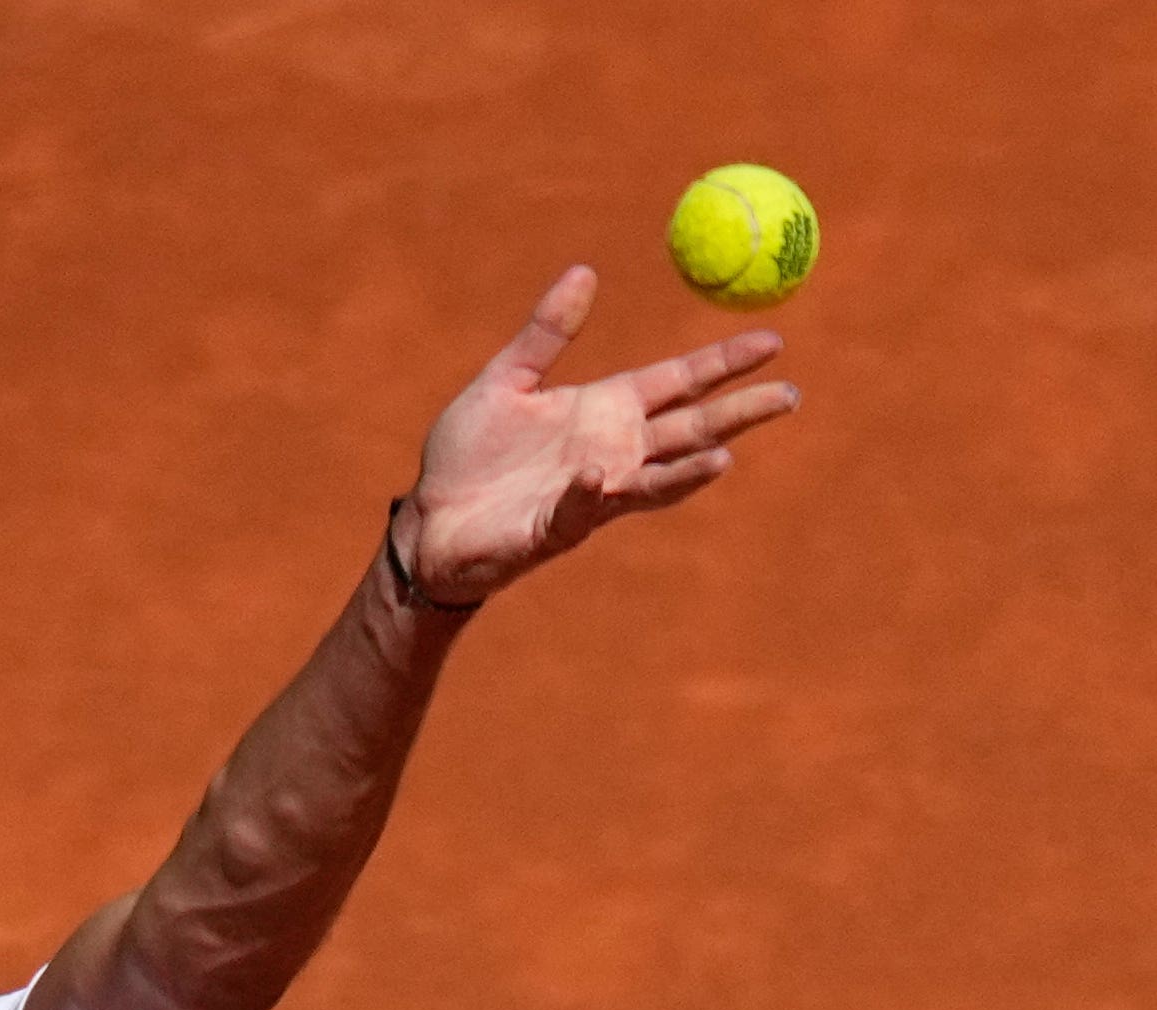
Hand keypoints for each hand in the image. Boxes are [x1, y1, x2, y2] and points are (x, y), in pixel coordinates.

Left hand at [398, 265, 799, 604]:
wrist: (430, 521)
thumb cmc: (469, 457)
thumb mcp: (507, 380)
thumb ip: (546, 333)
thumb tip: (583, 271)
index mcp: (605, 411)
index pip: (679, 381)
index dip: (724, 362)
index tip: (773, 341)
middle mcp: (612, 452)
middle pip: (690, 429)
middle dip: (739, 414)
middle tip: (791, 395)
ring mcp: (591, 493)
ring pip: (655, 480)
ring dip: (688, 469)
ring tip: (727, 453)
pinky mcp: (554, 526)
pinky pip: (579, 507)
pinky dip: (592, 493)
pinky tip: (604, 477)